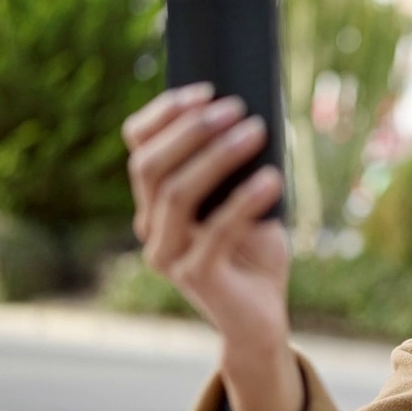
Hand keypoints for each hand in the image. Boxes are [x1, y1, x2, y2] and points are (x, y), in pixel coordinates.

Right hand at [123, 83, 300, 410]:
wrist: (261, 320)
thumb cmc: (254, 254)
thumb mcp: (244, 202)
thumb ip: (236, 170)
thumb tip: (251, 116)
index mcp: (155, 204)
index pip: (139, 148)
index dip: (164, 114)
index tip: (205, 91)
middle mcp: (152, 228)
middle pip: (151, 167)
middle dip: (192, 130)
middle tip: (237, 108)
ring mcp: (169, 256)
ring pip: (177, 194)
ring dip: (217, 156)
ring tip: (256, 131)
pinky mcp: (198, 278)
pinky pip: (217, 231)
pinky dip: (246, 200)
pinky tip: (272, 178)